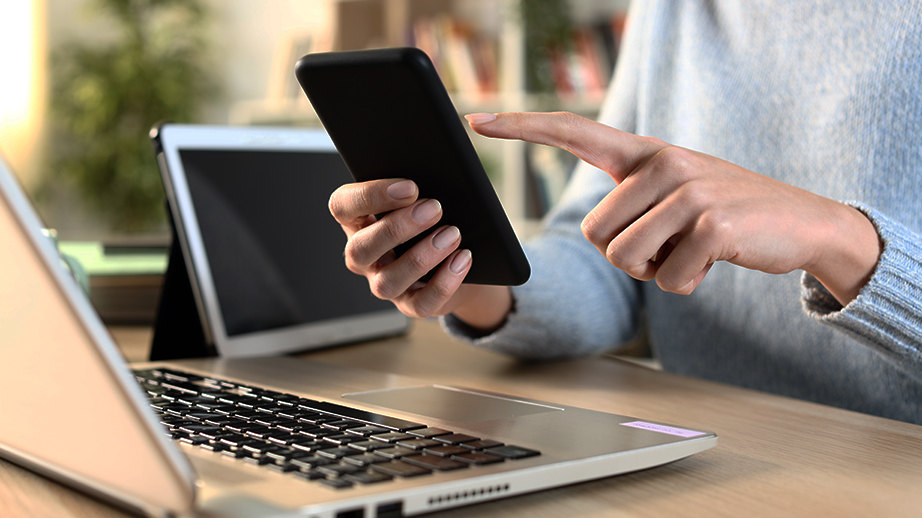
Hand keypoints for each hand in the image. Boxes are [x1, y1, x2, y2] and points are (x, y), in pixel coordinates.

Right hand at [328, 179, 511, 326]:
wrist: (460, 257)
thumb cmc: (433, 219)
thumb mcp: (420, 199)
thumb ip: (415, 189)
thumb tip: (435, 176)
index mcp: (357, 221)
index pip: (343, 206)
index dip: (370, 195)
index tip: (409, 186)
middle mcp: (363, 256)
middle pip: (361, 248)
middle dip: (398, 228)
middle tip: (435, 208)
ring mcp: (383, 283)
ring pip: (388, 280)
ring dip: (422, 256)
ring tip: (452, 234)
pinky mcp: (411, 304)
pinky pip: (422, 302)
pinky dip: (444, 282)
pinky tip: (462, 259)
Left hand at [466, 111, 881, 304]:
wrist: (802, 222)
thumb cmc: (723, 215)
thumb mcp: (674, 194)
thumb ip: (633, 200)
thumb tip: (599, 235)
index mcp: (644, 154)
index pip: (573, 131)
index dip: (524, 127)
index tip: (478, 121)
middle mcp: (661, 163)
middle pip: (596, 233)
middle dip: (627, 256)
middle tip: (669, 245)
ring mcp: (688, 190)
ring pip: (624, 258)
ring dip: (656, 271)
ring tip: (691, 249)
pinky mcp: (712, 224)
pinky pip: (668, 280)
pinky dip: (687, 285)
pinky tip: (714, 261)